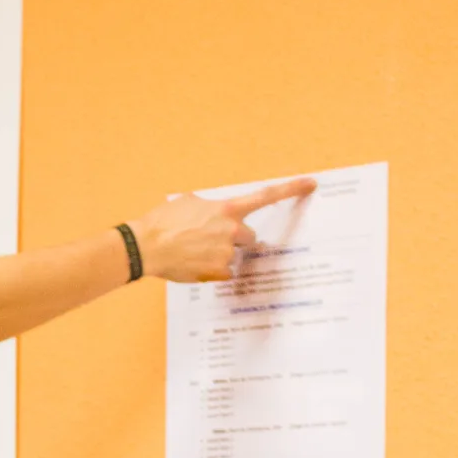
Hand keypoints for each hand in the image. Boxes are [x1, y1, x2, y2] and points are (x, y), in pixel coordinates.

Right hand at [128, 178, 317, 283]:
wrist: (146, 246)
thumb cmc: (163, 222)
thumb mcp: (189, 203)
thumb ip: (210, 208)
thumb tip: (214, 215)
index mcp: (226, 209)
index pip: (266, 196)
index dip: (291, 189)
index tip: (310, 184)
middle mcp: (231, 230)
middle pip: (250, 237)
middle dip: (237, 240)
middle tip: (213, 240)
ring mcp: (226, 253)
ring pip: (234, 256)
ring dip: (221, 255)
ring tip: (195, 252)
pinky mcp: (218, 272)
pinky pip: (225, 272)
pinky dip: (213, 270)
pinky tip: (195, 264)